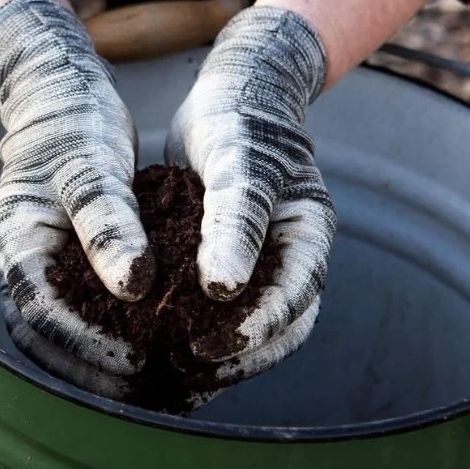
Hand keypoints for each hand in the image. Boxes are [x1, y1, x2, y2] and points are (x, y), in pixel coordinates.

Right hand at [0, 0, 150, 382]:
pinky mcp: (68, 262)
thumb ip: (110, 225)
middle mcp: (24, 262)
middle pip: (46, 340)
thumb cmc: (74, 122)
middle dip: (92, 372)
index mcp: (17, 242)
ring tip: (155, 386)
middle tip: (150, 394)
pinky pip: (82, 313)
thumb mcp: (93, 167)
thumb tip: (132, 286)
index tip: (136, 362)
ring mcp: (43, 265)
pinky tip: (156, 348)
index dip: (85, 346)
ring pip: (62, 334)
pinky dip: (112, 336)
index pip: (41, 316)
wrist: (58, 91)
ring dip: (100, 364)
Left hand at [166, 5, 335, 382]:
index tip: (207, 352)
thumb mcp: (234, 163)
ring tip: (174, 377)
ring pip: (254, 323)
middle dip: (240, 358)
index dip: (257, 334)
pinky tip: (160, 348)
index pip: (295, 301)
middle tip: (186, 376)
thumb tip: (224, 291)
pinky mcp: (232, 259)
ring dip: (222, 353)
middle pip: (281, 326)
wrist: (234, 91)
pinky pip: (224, 307)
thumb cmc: (237, 120)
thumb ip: (234, 221)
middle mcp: (293, 252)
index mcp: (309, 233)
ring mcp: (265, 258)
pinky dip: (200, 329)